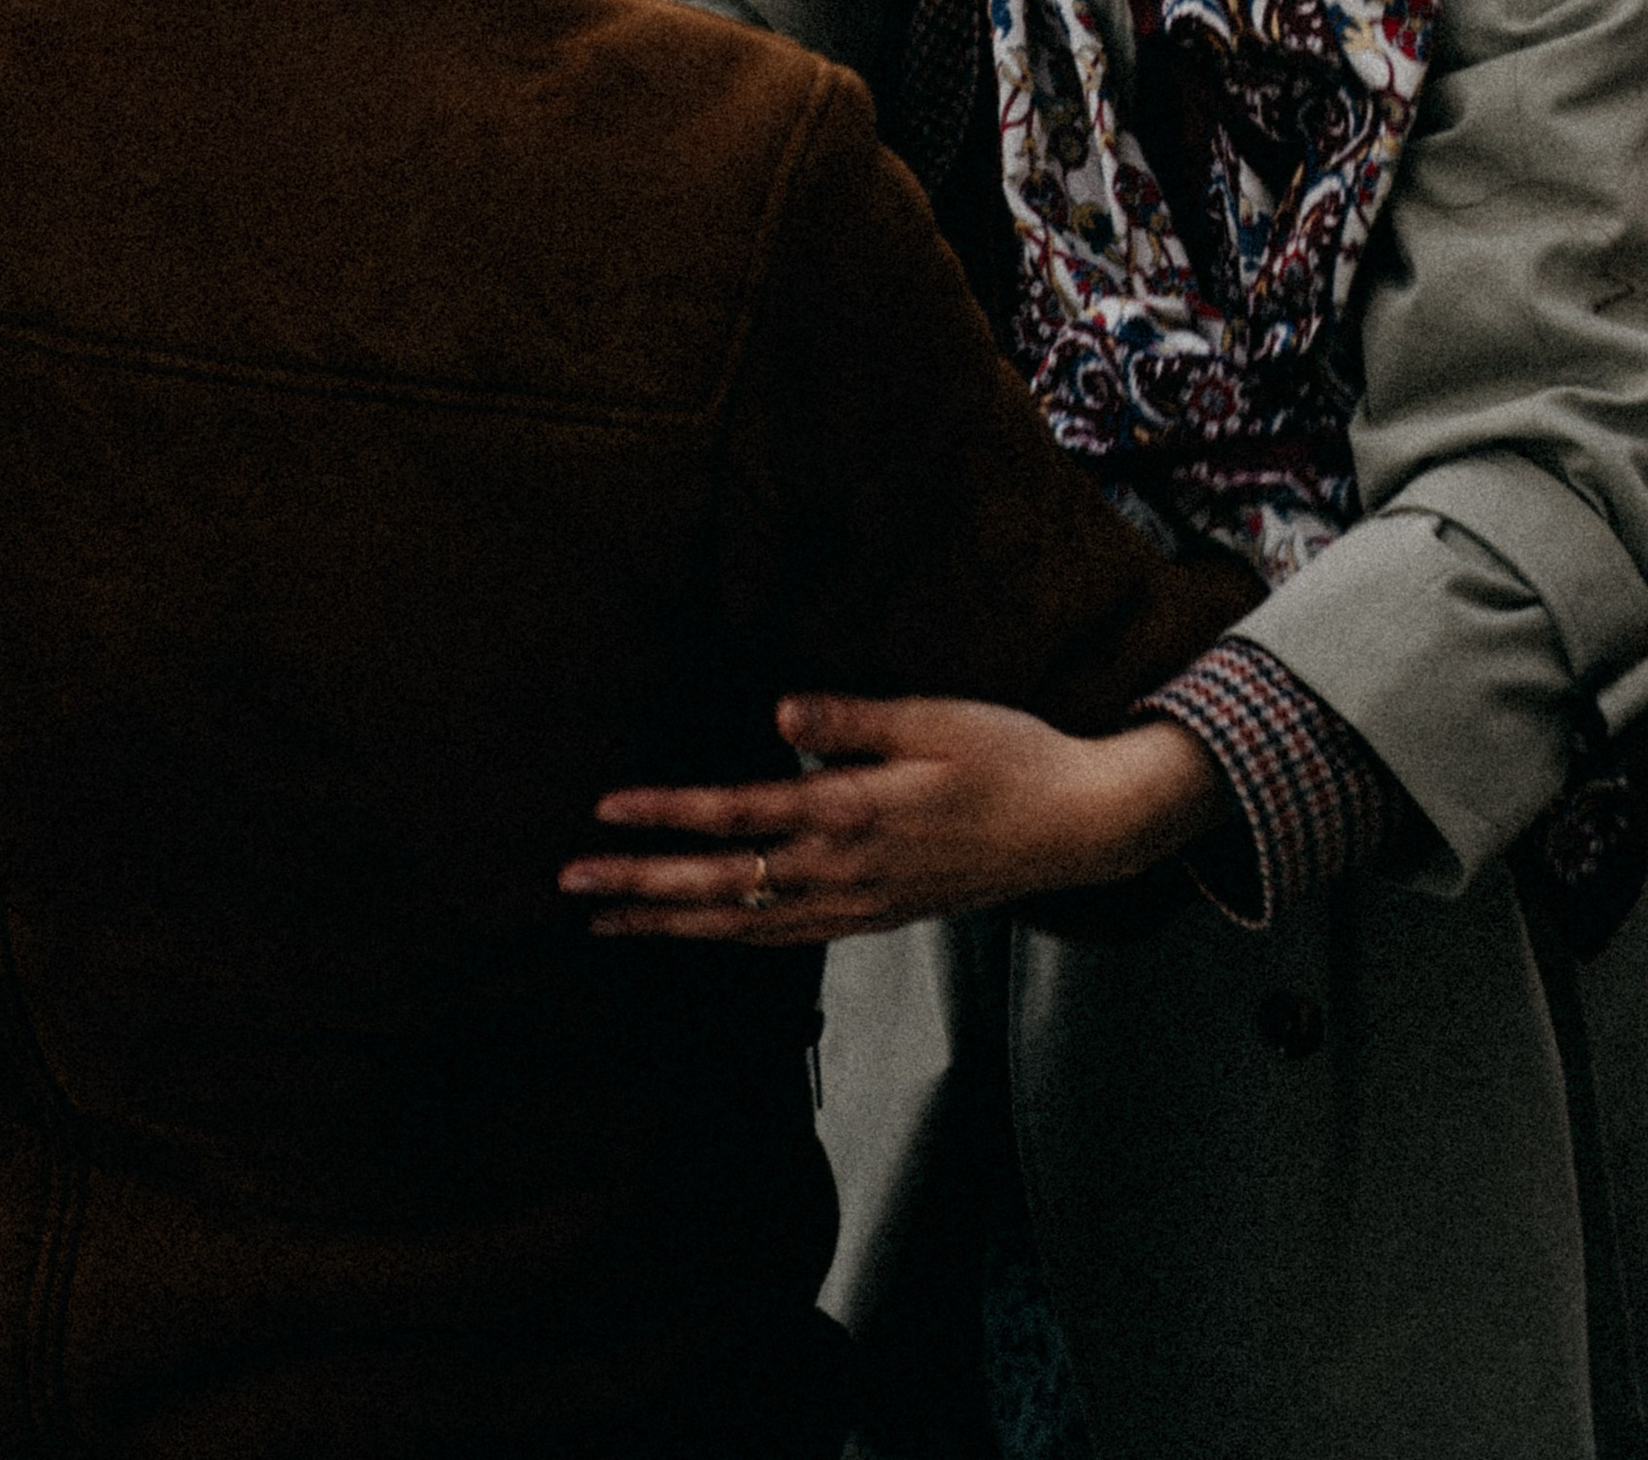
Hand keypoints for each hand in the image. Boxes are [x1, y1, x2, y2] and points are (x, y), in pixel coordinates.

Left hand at [558, 692, 1227, 943]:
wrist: (1078, 828)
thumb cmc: (1011, 755)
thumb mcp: (938, 716)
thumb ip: (854, 718)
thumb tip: (778, 709)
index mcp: (854, 812)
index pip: (738, 815)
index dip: (668, 813)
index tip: (605, 810)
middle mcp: (845, 870)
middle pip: (722, 884)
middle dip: (640, 886)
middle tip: (569, 886)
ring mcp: (858, 903)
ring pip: (743, 924)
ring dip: (670, 922)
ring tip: (606, 922)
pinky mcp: (874, 916)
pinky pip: (782, 938)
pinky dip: (727, 938)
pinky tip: (697, 932)